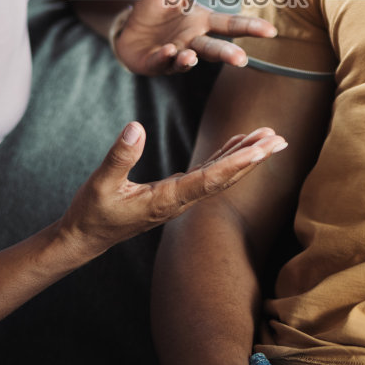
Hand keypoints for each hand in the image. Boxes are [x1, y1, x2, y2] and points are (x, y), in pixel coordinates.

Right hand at [58, 123, 286, 257]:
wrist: (85, 238)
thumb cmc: (92, 213)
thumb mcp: (100, 183)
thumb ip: (120, 156)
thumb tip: (135, 126)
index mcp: (166, 200)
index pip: (210, 179)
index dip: (238, 163)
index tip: (262, 149)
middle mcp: (179, 202)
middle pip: (225, 178)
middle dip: (253, 158)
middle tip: (279, 138)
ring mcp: (178, 199)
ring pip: (219, 176)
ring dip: (243, 157)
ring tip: (267, 136)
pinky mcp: (173, 194)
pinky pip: (207, 174)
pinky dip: (224, 158)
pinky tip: (236, 144)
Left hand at [111, 0, 277, 74]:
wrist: (127, 25)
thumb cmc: (156, 7)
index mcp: (202, 22)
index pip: (231, 24)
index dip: (250, 27)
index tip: (271, 31)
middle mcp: (193, 41)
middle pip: (214, 48)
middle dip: (227, 54)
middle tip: (241, 59)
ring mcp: (175, 54)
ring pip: (188, 59)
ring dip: (190, 60)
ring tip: (191, 57)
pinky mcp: (155, 63)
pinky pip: (162, 62)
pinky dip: (166, 57)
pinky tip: (169, 51)